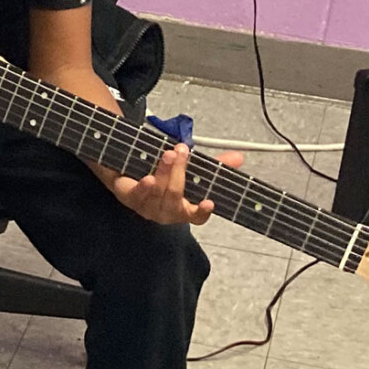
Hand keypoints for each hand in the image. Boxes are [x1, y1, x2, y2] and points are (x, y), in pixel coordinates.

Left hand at [109, 146, 241, 226]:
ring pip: (159, 193)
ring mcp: (148, 208)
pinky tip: (149, 178)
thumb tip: (239, 157)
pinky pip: (138, 195)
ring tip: (169, 154)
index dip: (203, 212)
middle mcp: (167, 212)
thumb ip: (215, 166)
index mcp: (184, 210)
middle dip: (179, 173)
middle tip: (181, 152)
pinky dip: (144, 187)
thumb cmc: (165, 176)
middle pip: (175, 196)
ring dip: (165, 172)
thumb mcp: (191, 170)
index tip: (209, 203)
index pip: (197, 217)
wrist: (129, 172)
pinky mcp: (130, 200)